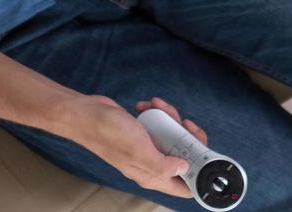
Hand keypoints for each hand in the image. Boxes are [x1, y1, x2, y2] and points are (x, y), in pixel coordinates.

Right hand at [68, 94, 196, 198]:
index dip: (198, 175)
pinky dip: (158, 113)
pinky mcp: (142, 133)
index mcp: (152, 175)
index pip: (183, 187)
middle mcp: (151, 164)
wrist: (86, 114)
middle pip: (183, 157)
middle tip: (184, 124)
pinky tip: (148, 105)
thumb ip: (164, 165)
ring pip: (172, 137)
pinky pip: (159, 124)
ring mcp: (146, 148)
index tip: (205, 157)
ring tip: (160, 108)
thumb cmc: (108, 133)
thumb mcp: (140, 150)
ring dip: (171, 119)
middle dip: (187, 138)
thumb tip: (184, 168)